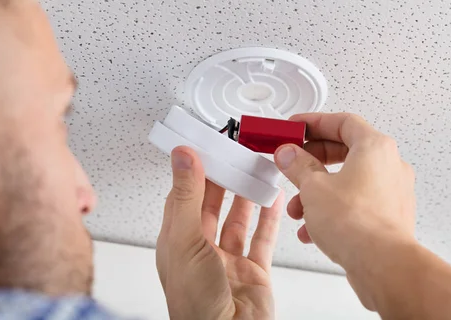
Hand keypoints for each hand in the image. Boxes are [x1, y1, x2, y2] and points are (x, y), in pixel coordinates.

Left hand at [156, 146, 283, 319]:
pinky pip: (262, 238)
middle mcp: (201, 249)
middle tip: (234, 153)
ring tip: (253, 169)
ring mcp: (228, 261)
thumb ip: (187, 196)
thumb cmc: (195, 305)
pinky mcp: (253, 272)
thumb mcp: (186, 240)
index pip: (183, 195)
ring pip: (238, 218)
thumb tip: (183, 158)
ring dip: (246, 194)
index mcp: (177, 241)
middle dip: (223, 178)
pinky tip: (273, 199)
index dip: (194, 169)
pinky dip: (268, 218)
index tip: (204, 146)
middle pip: (212, 203)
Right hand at [273, 113, 415, 307]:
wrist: (382, 265)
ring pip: (346, 180)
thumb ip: (297, 165)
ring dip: (317, 190)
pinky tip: (311, 226)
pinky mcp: (387, 216)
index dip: (313, 122)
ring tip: (297, 205)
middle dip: (311, 159)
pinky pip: (354, 203)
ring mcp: (391, 192)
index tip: (294, 128)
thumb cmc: (357, 224)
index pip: (342, 122)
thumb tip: (289, 154)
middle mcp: (389, 166)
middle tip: (291, 161)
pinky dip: (331, 208)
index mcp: (375, 148)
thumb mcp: (312, 187)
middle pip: (344, 150)